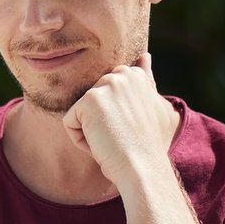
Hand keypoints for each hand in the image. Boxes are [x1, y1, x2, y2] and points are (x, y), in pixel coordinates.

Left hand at [61, 53, 179, 185]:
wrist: (144, 168)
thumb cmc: (148, 146)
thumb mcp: (154, 107)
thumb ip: (146, 81)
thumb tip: (144, 55)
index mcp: (135, 75)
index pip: (103, 95)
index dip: (113, 119)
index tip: (129, 129)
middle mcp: (122, 74)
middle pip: (89, 104)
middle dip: (100, 124)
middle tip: (120, 136)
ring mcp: (106, 85)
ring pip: (80, 114)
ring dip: (90, 132)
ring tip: (112, 140)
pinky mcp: (90, 100)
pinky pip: (70, 124)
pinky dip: (80, 140)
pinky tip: (101, 144)